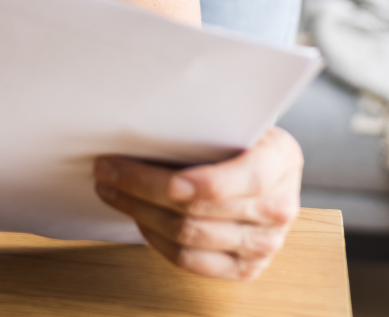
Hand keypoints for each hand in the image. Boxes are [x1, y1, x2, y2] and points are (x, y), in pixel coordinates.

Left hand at [93, 127, 302, 279]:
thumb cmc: (241, 139)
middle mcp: (279, 207)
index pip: (238, 180)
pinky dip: (156, 239)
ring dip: (139, 212)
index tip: (141, 171)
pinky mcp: (246, 268)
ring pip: (187, 237)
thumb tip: (141, 125)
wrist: (267, 170)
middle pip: (197, 211)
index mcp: (281, 160)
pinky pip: (190, 261)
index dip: (189, 182)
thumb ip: (203, 124)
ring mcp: (265, 243)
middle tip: (107, 169)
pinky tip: (139, 217)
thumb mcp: (235, 119)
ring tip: (112, 189)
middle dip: (141, 189)